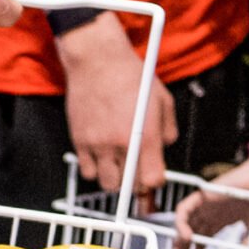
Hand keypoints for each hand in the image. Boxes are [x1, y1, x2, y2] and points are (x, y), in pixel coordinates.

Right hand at [56, 15, 173, 194]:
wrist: (98, 61)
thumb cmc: (130, 76)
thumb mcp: (162, 99)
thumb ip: (168, 129)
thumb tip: (164, 148)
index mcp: (146, 135)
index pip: (153, 180)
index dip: (155, 181)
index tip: (153, 174)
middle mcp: (122, 144)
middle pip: (132, 187)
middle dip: (136, 181)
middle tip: (136, 168)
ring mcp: (99, 145)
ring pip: (109, 184)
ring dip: (115, 178)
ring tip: (117, 163)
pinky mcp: (80, 142)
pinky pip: (88, 172)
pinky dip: (95, 170)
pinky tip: (101, 155)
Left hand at [169, 163, 248, 248]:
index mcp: (223, 218)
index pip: (202, 236)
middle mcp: (212, 210)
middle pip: (191, 231)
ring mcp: (207, 202)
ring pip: (184, 222)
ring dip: (178, 240)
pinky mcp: (204, 193)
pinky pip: (184, 208)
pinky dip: (181, 223)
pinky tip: (186, 237)